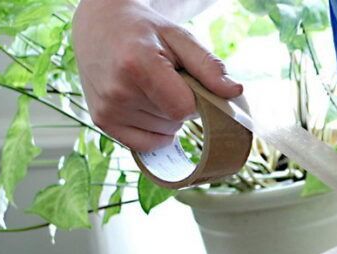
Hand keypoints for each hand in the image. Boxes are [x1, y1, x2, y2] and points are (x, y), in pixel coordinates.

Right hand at [72, 0, 242, 150]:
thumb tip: (235, 93)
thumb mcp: (179, 37)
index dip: (193, 97)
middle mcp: (118, 92)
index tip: (184, 79)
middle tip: (161, 76)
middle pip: (174, 121)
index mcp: (137, 66)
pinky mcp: (102, 122)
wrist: (101, 26)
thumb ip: (209, 66)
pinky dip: (154, 130)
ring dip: (164, 115)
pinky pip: (146, 145)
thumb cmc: (145, 32)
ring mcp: (107, 110)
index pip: (185, 108)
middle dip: (178, 103)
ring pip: (163, 133)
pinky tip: (144, 105)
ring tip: (148, 85)